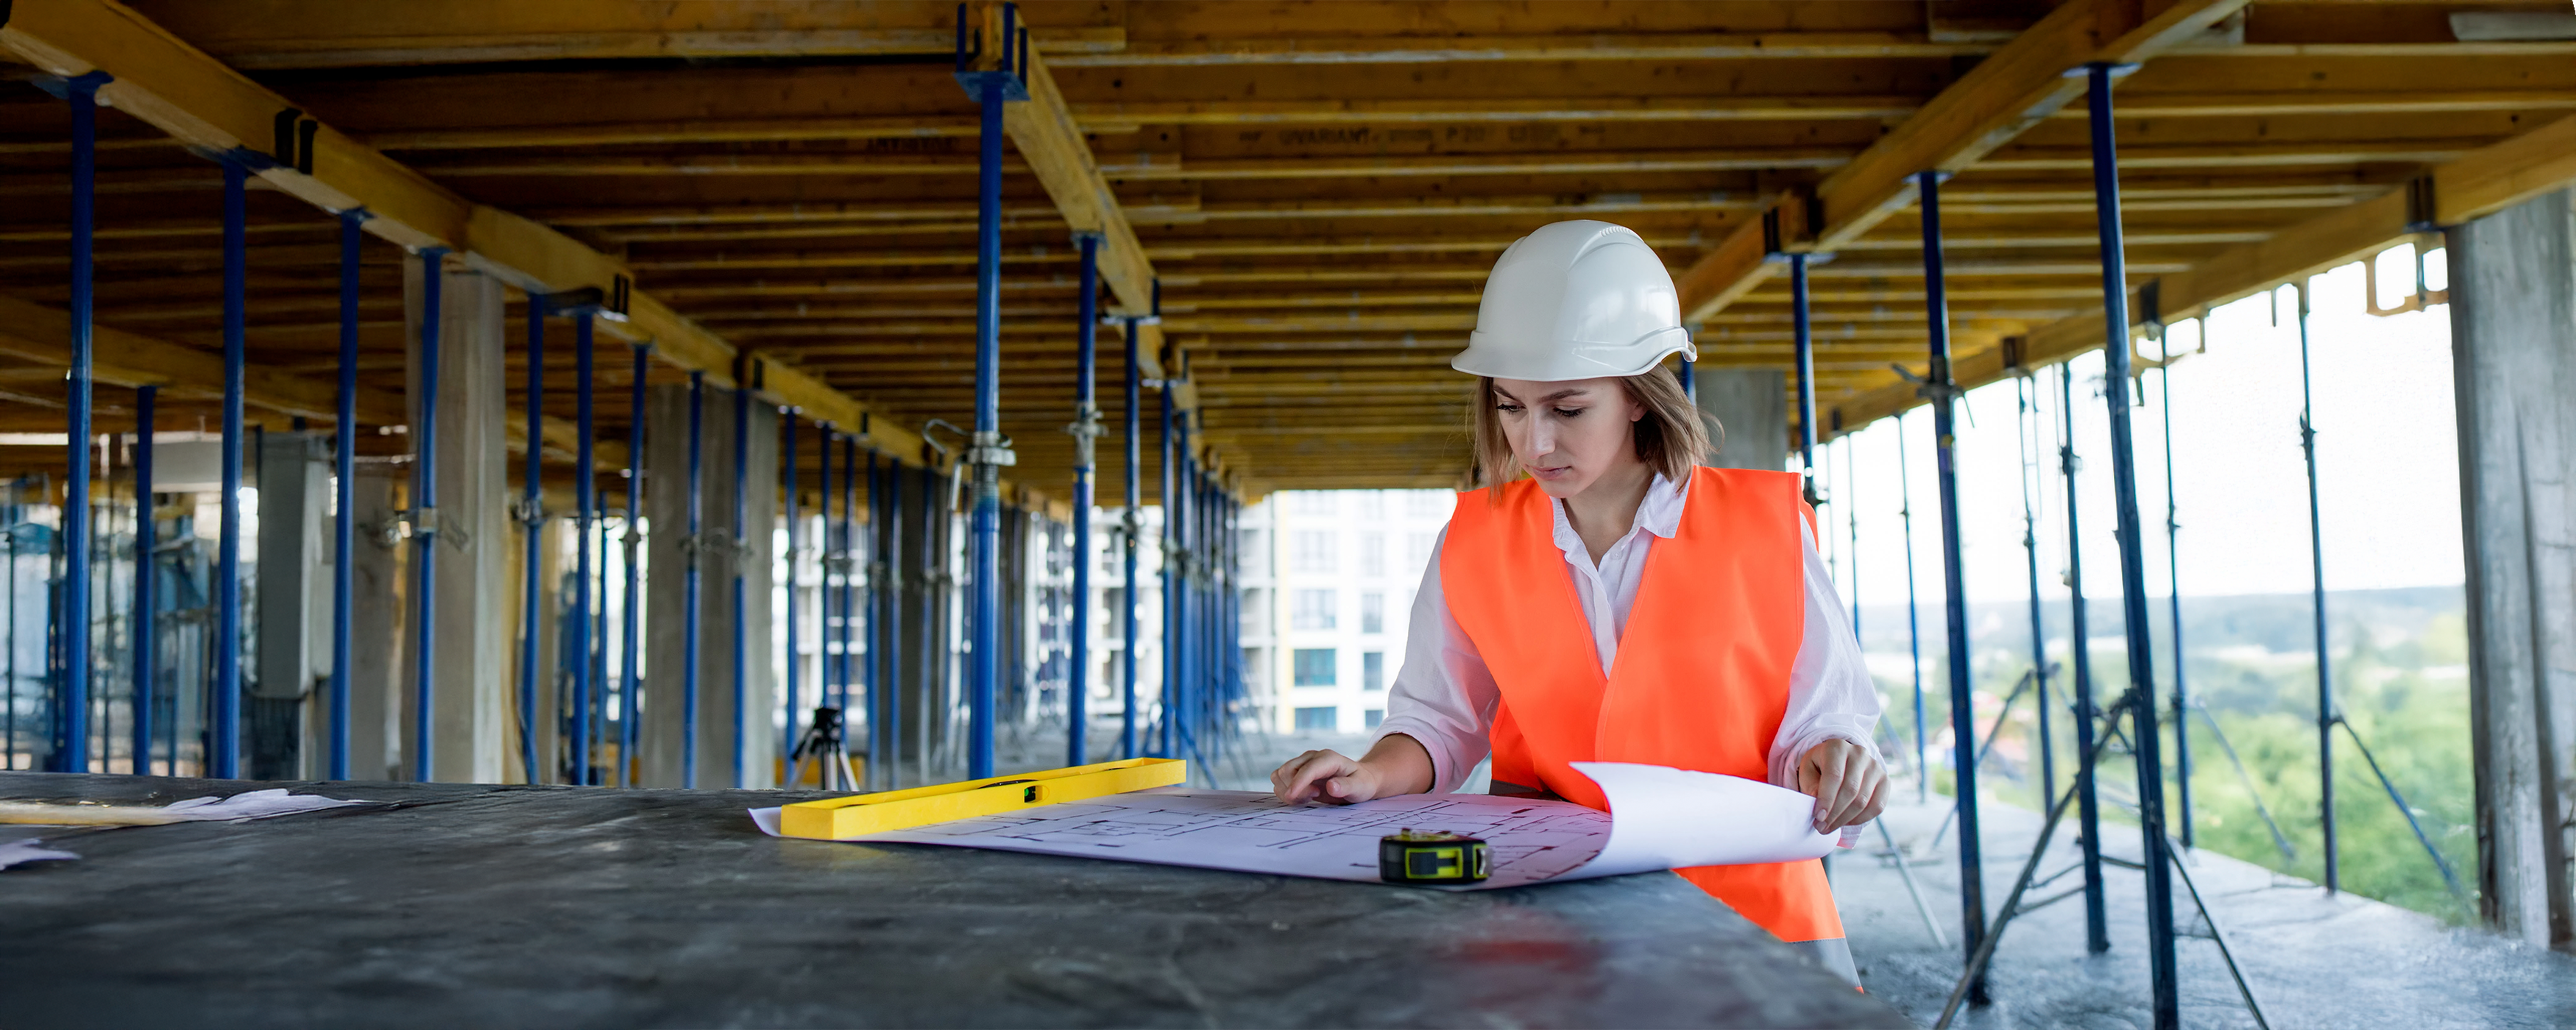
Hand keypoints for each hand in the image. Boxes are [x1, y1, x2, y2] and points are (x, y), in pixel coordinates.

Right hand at [1270, 749, 1391, 804]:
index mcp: (1328, 758)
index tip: (1292, 797)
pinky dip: (1285, 791)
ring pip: (1279, 775)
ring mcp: (1302, 763)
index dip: (1297, 783)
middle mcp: (1312, 757)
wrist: (1359, 780)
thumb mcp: (1361, 787)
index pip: (1307, 769)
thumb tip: (1331, 786)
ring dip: (1288, 791)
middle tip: (1314, 797)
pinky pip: (1279, 781)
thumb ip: (1347, 786)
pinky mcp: (1297, 772)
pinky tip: (1303, 796)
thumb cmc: (1361, 783)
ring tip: (1309, 797)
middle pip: (1287, 770)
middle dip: (1295, 789)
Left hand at [1796, 738, 1888, 833]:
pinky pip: (1877, 806)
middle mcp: (1859, 754)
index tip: (1818, 817)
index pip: (1834, 776)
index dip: (1826, 799)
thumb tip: (1817, 802)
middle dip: (1834, 813)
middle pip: (1850, 790)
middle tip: (1821, 827)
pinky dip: (1861, 819)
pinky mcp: (1885, 780)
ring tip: (1830, 827)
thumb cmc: (1820, 767)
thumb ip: (1810, 785)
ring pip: (1863, 801)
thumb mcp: (1807, 770)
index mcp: (1837, 747)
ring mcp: (1875, 767)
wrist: (1840, 760)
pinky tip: (1846, 822)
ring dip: (1845, 819)